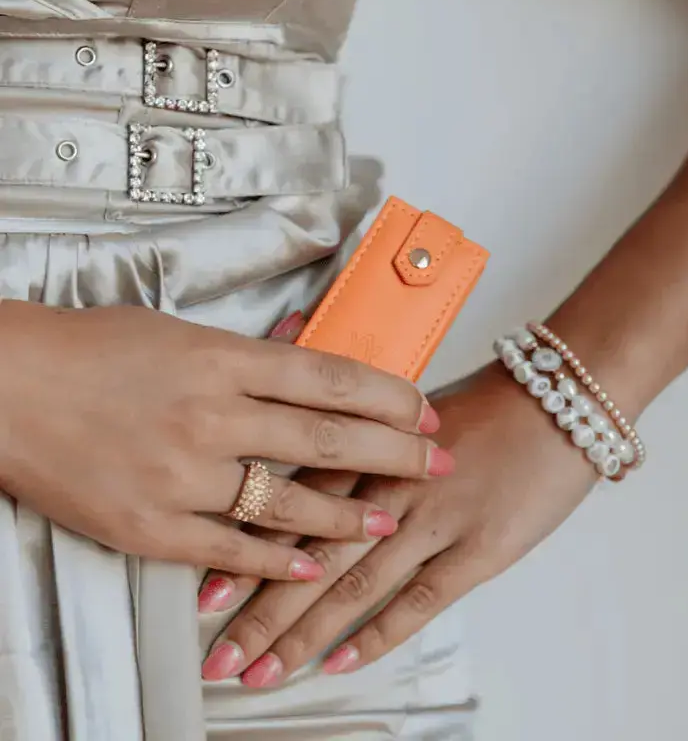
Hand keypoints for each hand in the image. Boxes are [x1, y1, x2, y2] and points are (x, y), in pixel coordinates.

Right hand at [0, 302, 448, 579]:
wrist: (8, 390)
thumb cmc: (91, 351)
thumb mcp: (177, 330)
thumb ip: (246, 349)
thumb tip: (304, 342)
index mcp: (221, 359)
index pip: (330, 378)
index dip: (387, 396)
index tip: (423, 409)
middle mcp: (212, 415)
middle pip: (328, 437)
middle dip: (395, 451)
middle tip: (437, 462)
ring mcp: (183, 475)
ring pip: (289, 501)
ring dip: (348, 514)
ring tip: (389, 519)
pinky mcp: (151, 525)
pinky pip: (232, 548)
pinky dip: (278, 560)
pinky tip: (313, 564)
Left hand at [198, 363, 598, 685]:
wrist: (557, 404)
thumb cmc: (486, 408)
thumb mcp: (412, 413)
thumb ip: (358, 440)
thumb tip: (315, 473)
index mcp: (371, 449)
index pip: (295, 504)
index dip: (248, 548)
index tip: (208, 589)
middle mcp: (392, 486)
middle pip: (313, 553)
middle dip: (263, 609)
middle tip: (220, 653)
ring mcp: (435, 519)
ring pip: (356, 582)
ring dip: (305, 633)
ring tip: (263, 670)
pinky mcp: (478, 549)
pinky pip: (420, 599)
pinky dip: (379, 634)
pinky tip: (342, 662)